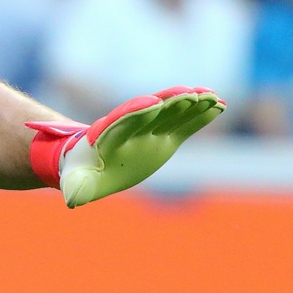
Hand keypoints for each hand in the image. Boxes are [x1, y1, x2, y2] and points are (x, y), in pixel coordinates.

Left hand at [27, 86, 224, 207]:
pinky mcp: (165, 137)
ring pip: (170, 114)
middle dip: (168, 103)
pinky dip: (200, 116)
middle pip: (150, 112)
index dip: (135, 112)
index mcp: (108, 137)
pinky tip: (220, 105)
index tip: (151, 102)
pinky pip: (184, 124)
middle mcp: (131, 129)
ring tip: (211, 95)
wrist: (92, 158)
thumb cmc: (82, 171)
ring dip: (189, 104)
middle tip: (188, 94)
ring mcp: (150, 130)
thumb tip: (72, 198)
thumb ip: (77, 186)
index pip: (121, 122)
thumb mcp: (77, 180)